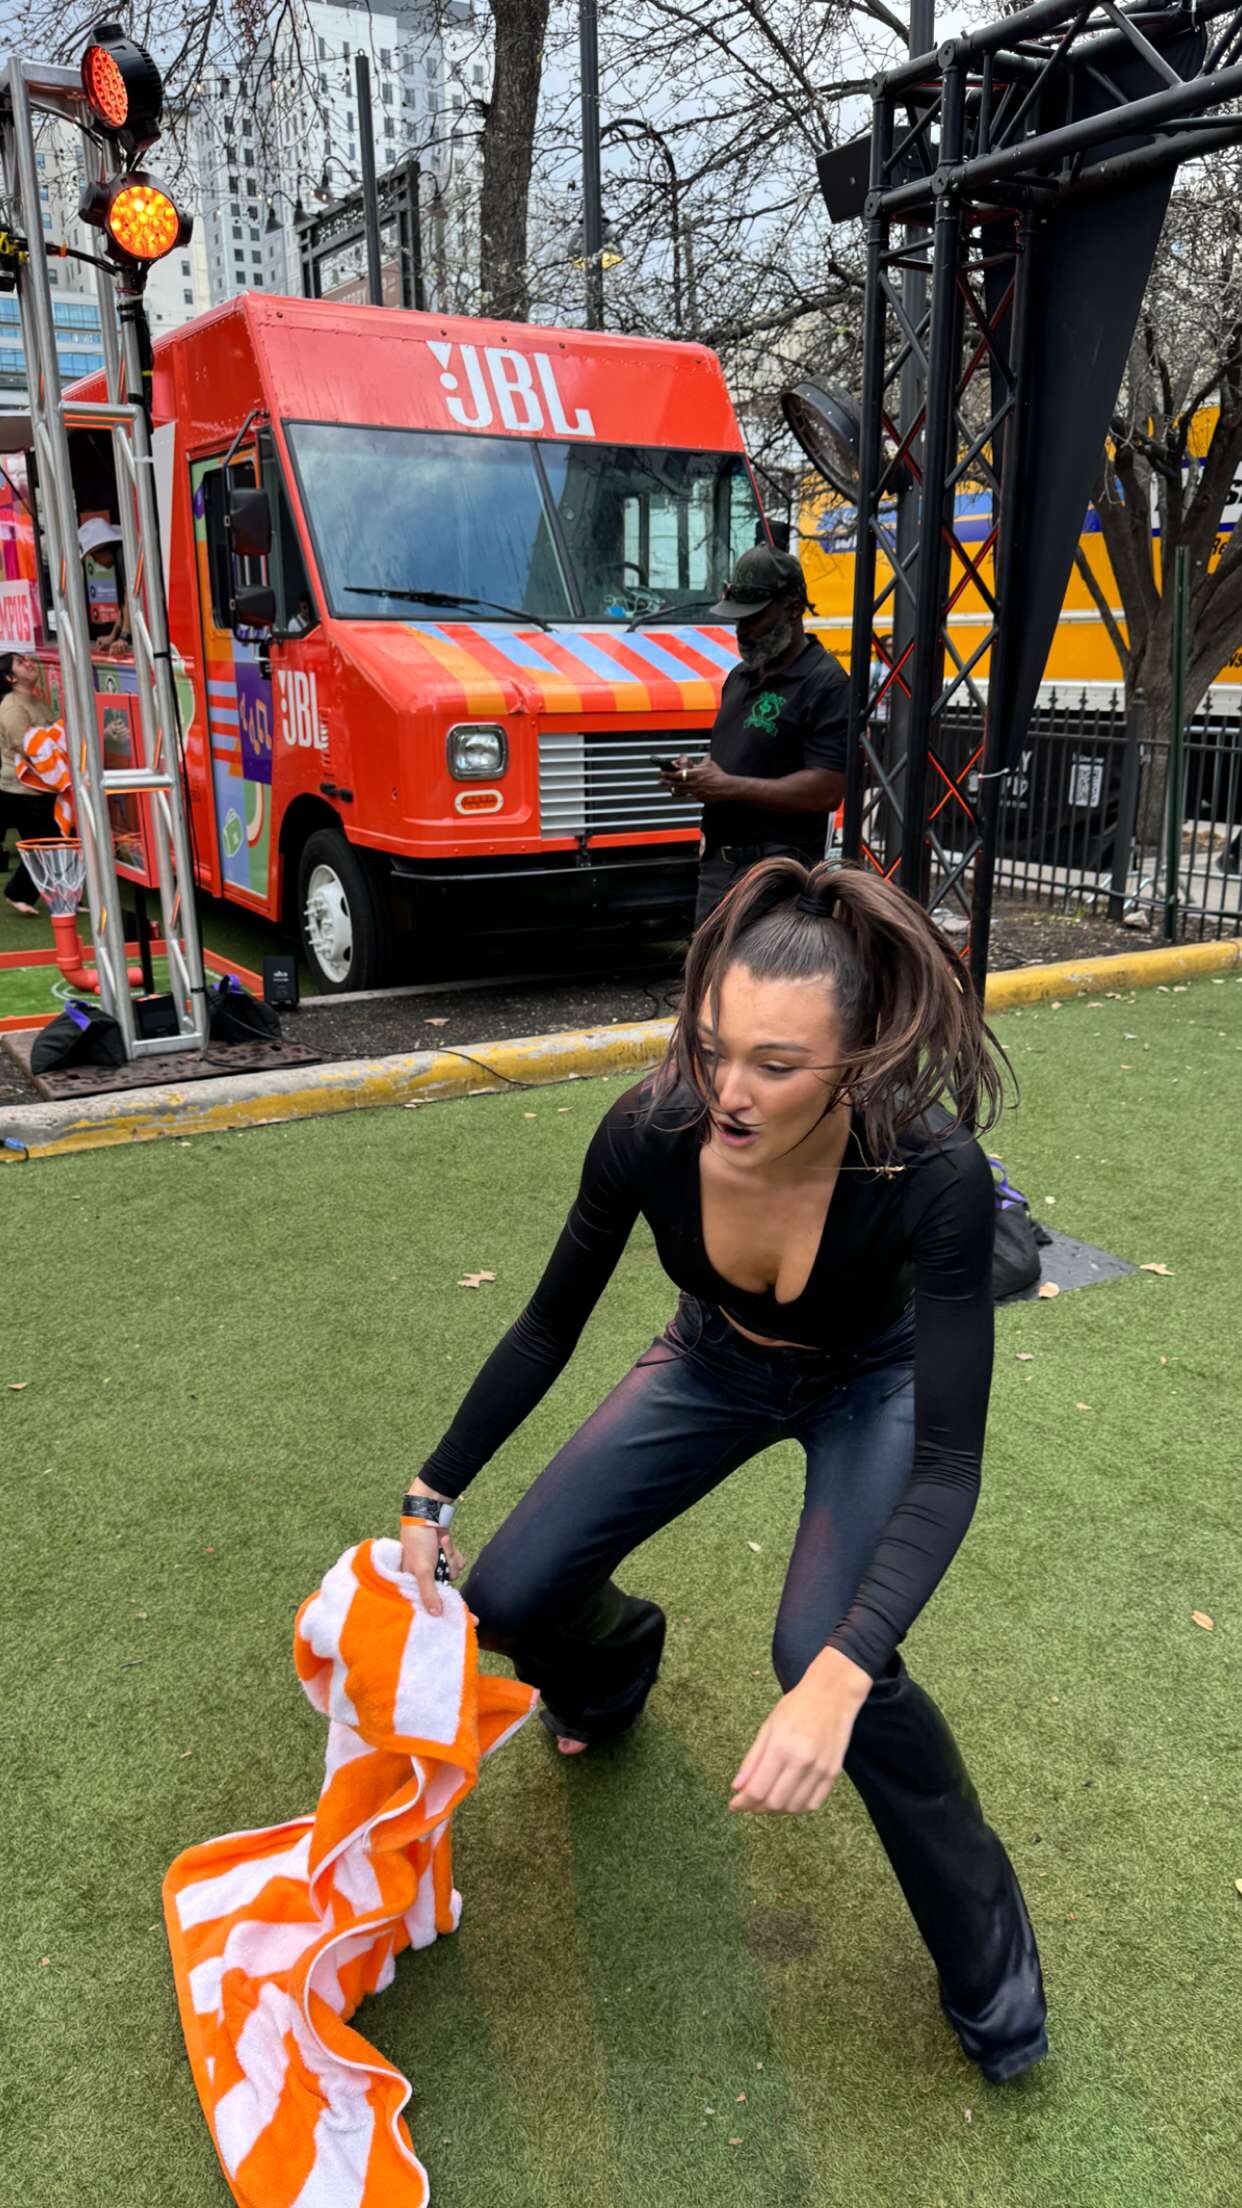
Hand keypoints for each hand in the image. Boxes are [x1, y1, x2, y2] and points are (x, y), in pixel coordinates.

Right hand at [398, 1518, 466, 1618]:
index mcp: (413, 1583)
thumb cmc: (418, 1542)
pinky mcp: (446, 1558)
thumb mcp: (422, 1570)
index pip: (428, 1603)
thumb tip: (436, 1614)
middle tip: (440, 1561)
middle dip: (445, 1570)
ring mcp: (437, 1568)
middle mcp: (425, 1578)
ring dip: (450, 1558)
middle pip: (445, 1589)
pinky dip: (453, 1552)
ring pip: (453, 1574)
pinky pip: (458, 1563)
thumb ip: (429, 1593)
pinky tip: (445, 1541)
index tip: (464, 1616)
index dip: (443, 1608)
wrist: (427, 1516)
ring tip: (440, 1544)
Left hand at [657, 755, 733, 800]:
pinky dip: (686, 793)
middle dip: (666, 782)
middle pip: (675, 783)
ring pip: (680, 791)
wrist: (726, 787)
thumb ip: (702, 762)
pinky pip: (690, 795)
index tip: (661, 772)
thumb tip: (702, 758)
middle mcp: (692, 783)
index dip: (668, 773)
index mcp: (694, 774)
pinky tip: (683, 792)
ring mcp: (695, 792)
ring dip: (673, 789)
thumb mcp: (709, 764)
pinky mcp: (699, 798)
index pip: (677, 774)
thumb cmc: (719, 775)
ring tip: (667, 788)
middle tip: (659, 781)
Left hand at [729, 1649, 871, 1814]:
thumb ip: (752, 1760)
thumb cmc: (797, 1705)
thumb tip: (736, 1787)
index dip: (742, 1803)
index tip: (734, 1805)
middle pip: (774, 1802)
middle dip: (757, 1808)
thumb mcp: (768, 1726)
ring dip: (776, 1810)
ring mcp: (820, 1769)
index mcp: (781, 1747)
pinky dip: (797, 1808)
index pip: (757, 1789)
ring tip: (767, 1800)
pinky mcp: (833, 1773)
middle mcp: (802, 1761)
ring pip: (794, 1807)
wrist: (833, 1694)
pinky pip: (813, 1804)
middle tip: (749, 1803)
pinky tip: (787, 1799)